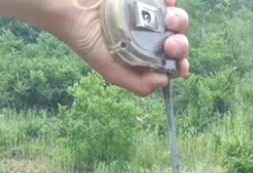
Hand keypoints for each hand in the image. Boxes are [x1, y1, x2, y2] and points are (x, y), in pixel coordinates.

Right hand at [51, 0, 189, 95]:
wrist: (71, 11)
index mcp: (146, 59)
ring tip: (168, 19)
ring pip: (177, 19)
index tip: (178, 63)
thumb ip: (138, 84)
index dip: (179, 65)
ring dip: (179, 21)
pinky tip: (167, 3)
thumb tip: (164, 80)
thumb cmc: (89, 42)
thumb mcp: (111, 72)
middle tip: (169, 43)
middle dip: (180, 45)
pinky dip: (171, 1)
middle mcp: (151, 38)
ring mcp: (149, 15)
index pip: (172, 65)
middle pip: (179, 42)